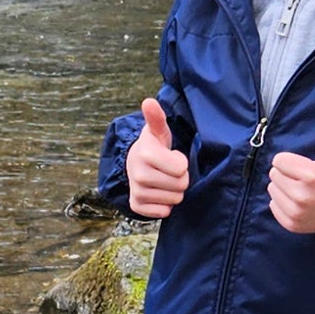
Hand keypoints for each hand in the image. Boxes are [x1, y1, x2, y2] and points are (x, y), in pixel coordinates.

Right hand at [126, 98, 189, 217]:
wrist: (134, 164)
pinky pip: (164, 212)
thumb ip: (156, 117)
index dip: (181, 163)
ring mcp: (137, 192)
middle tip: (169, 170)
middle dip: (180, 178)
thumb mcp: (158, 131)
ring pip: (174, 200)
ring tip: (163, 180)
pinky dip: (165, 204)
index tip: (172, 157)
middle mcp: (139, 175)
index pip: (181, 168)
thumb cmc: (153, 147)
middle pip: (180, 185)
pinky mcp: (137, 206)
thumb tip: (149, 101)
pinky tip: (158, 192)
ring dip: (173, 191)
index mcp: (146, 154)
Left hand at [268, 123, 314, 234]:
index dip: (289, 160)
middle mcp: (301, 195)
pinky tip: (298, 201)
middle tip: (302, 177)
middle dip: (286, 173)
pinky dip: (281, 202)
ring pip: (272, 190)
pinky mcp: (292, 224)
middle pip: (273, 174)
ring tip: (301, 189)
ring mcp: (296, 212)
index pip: (279, 160)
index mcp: (310, 176)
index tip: (301, 165)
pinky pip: (273, 206)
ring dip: (282, 187)